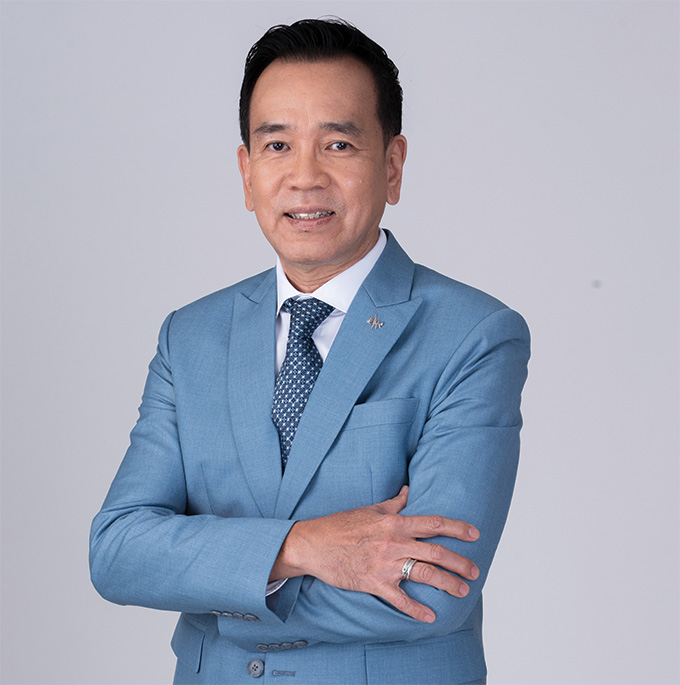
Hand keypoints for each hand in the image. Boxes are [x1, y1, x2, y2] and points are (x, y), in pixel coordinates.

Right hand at [270, 486, 479, 622]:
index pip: (433, 523)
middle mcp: (393, 543)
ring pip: (424, 574)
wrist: (313, 544)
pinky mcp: (373, 583)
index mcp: (394, 523)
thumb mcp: (369, 509)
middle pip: (436, 551)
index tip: (474, 534)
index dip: (456, 528)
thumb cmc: (340, 525)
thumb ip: (394, 503)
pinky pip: (400, 599)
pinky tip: (430, 617)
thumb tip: (409, 491)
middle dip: (459, 562)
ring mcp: (384, 564)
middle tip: (475, 571)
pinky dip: (416, 610)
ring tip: (461, 590)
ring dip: (447, 583)